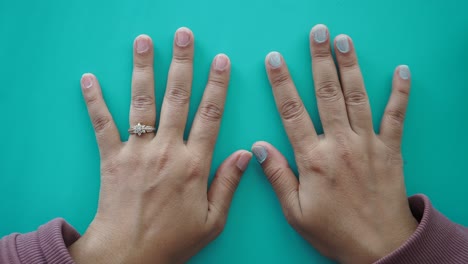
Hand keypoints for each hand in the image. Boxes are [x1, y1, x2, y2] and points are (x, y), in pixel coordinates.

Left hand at [69, 28, 251, 263]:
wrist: (128, 255)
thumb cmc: (172, 240)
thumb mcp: (212, 220)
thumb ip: (229, 184)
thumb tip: (247, 153)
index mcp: (194, 165)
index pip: (210, 116)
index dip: (217, 86)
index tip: (221, 61)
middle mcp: (167, 150)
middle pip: (177, 98)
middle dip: (183, 63)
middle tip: (184, 36)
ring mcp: (137, 152)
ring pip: (143, 102)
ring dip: (144, 69)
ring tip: (145, 42)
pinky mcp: (111, 158)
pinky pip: (102, 124)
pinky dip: (94, 101)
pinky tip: (89, 78)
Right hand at [253, 24, 417, 262]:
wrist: (379, 248)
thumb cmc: (334, 232)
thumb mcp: (296, 212)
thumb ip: (278, 176)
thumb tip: (258, 147)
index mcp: (314, 159)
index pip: (292, 112)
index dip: (282, 84)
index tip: (275, 60)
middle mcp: (341, 144)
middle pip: (327, 94)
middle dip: (320, 60)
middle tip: (318, 34)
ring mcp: (368, 144)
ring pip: (357, 97)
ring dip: (350, 66)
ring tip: (344, 41)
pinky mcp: (391, 150)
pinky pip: (396, 116)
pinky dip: (400, 92)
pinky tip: (401, 71)